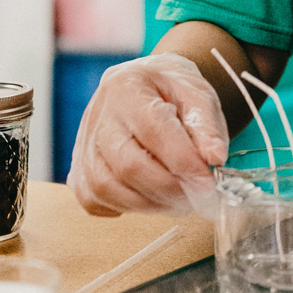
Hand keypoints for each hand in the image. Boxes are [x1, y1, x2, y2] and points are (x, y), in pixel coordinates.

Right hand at [68, 55, 228, 216]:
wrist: (144, 84)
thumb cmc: (171, 90)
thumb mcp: (197, 94)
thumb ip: (207, 126)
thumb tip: (215, 159)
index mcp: (127, 86)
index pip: (154, 131)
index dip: (184, 163)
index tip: (209, 183)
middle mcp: (98, 115)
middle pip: (127, 165)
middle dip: (169, 190)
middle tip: (196, 197)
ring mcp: (83, 144)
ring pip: (107, 188)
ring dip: (149, 204)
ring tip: (177, 199)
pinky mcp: (78, 168)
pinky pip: (93, 200)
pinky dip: (123, 208)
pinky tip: (148, 197)